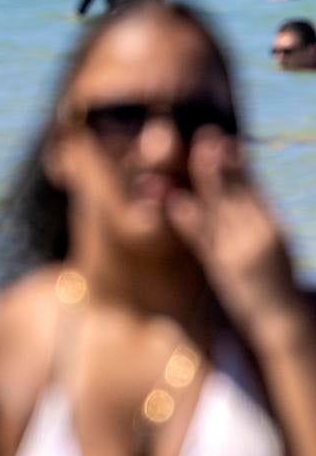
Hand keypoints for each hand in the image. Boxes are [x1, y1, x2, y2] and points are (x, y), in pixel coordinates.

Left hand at [165, 129, 301, 338]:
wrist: (280, 318)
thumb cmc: (271, 277)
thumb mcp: (270, 242)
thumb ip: (253, 214)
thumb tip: (240, 183)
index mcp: (273, 227)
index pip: (254, 191)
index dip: (240, 166)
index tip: (228, 141)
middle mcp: (259, 236)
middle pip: (236, 195)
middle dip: (221, 166)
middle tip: (209, 137)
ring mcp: (240, 251)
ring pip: (219, 210)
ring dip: (207, 181)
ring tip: (198, 154)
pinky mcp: (223, 267)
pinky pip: (202, 239)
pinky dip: (189, 218)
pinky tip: (176, 199)